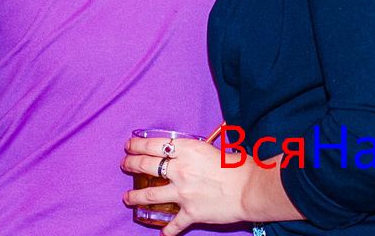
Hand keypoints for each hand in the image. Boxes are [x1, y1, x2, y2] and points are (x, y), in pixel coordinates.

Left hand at [120, 136, 249, 235]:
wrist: (249, 188)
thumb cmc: (236, 165)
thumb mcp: (209, 148)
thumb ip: (191, 152)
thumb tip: (181, 153)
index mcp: (185, 150)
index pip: (152, 146)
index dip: (137, 146)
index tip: (129, 147)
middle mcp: (179, 170)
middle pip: (146, 166)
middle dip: (131, 165)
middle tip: (125, 165)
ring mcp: (182, 193)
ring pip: (149, 195)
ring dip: (135, 196)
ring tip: (127, 197)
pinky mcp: (190, 213)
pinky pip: (174, 223)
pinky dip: (167, 230)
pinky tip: (161, 233)